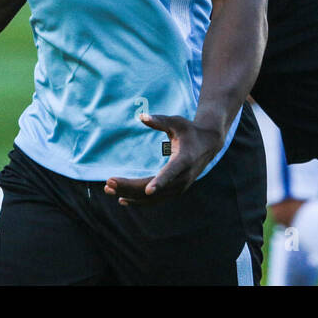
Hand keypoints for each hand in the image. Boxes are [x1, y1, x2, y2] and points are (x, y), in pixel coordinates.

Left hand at [103, 113, 224, 205]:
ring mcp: (179, 187)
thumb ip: (159, 120)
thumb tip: (141, 116)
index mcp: (184, 159)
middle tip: (109, 182)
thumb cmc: (190, 130)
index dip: (160, 181)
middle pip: (154, 188)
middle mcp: (183, 177)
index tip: (148, 190)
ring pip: (152, 198)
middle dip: (130, 186)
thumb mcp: (177, 122)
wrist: (208, 145)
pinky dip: (138, 201)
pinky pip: (154, 201)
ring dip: (129, 194)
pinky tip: (122, 200)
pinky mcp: (175, 191)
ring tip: (108, 189)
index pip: (171, 172)